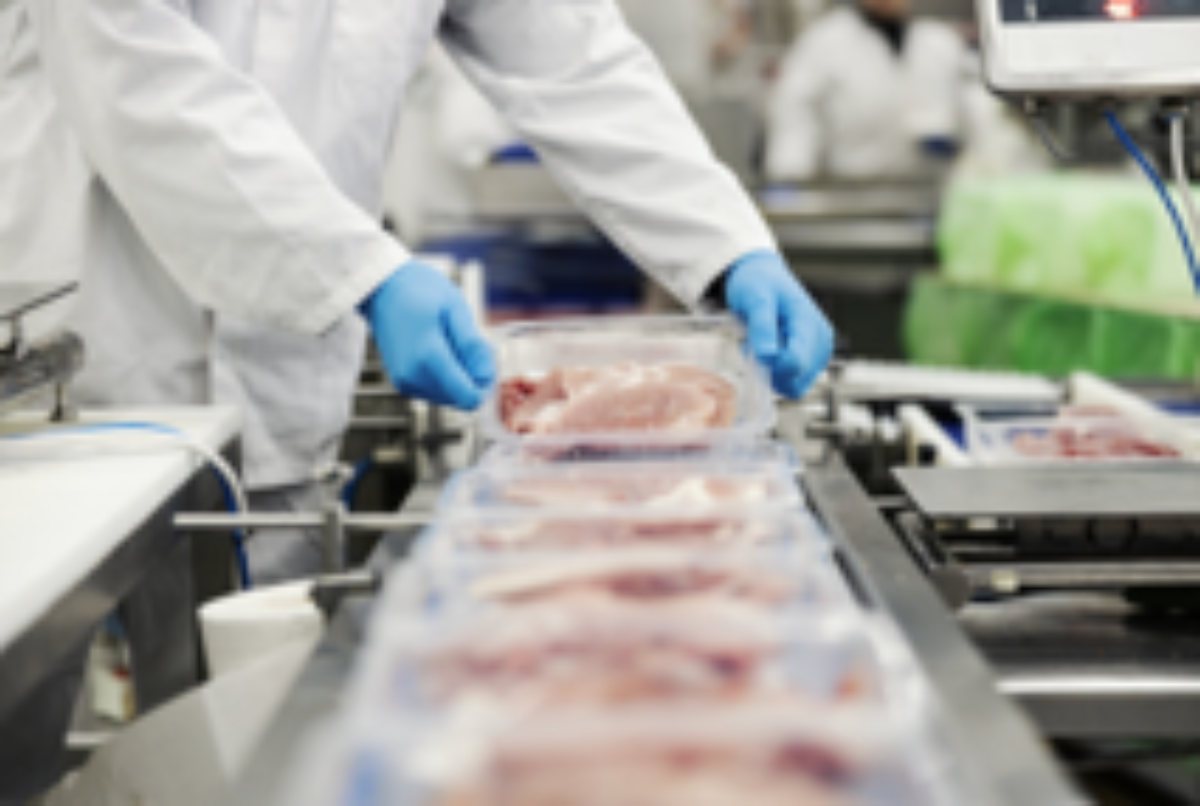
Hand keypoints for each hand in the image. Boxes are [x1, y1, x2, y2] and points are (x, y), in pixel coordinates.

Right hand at [360, 261, 495, 409]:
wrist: (382, 287)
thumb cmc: (420, 291)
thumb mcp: (455, 309)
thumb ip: (472, 346)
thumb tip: (486, 377)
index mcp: (428, 358)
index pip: (468, 397)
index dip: (484, 380)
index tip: (482, 354)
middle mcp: (413, 377)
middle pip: (460, 398)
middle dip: (470, 374)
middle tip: (464, 340)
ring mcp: (404, 382)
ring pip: (448, 396)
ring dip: (457, 375)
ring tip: (449, 341)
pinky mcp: (402, 382)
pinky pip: (434, 391)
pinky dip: (443, 376)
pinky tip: (438, 348)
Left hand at [725, 250, 832, 398]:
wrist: (764, 276)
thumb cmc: (759, 283)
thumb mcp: (755, 299)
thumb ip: (762, 327)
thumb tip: (767, 356)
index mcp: (809, 325)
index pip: (795, 364)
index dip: (769, 365)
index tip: (753, 348)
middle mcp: (821, 342)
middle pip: (796, 381)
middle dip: (771, 370)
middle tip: (755, 344)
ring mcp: (819, 352)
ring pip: (794, 385)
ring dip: (773, 372)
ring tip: (763, 344)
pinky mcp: (812, 359)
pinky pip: (793, 381)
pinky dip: (777, 372)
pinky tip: (769, 350)